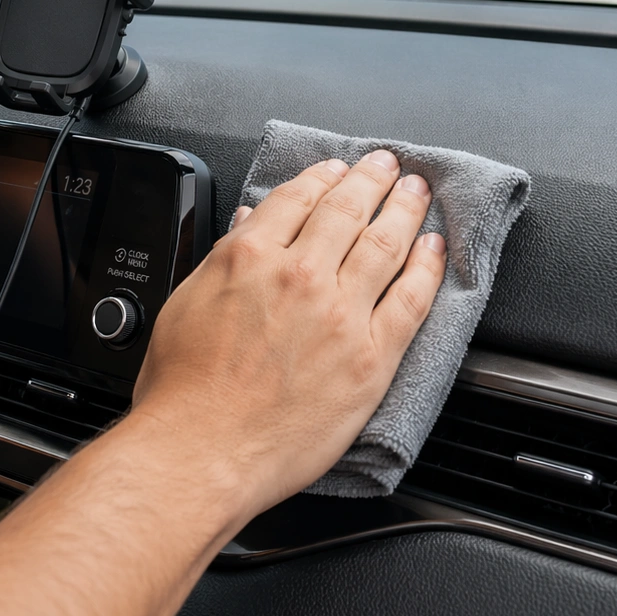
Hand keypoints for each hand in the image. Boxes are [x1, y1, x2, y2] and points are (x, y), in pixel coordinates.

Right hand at [129, 151, 446, 520]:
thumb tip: (245, 226)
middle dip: (371, 180)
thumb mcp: (185, 304)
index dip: (323, 176)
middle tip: (387, 164)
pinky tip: (434, 248)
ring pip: (385, 243)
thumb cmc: (182, 392)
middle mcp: (300, 275)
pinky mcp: (371, 357)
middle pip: (347, 210)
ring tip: (416, 191)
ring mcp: (341, 314)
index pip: (297, 197)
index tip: (336, 169)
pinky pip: (412, 299)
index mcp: (249, 256)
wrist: (201, 450)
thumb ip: (222, 260)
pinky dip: (427, 267)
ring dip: (405, 209)